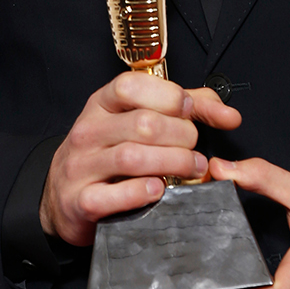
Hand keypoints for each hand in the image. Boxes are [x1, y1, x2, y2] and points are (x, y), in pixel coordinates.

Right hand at [39, 74, 240, 246]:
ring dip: (173, 163)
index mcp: (102, 104)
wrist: (62, 195)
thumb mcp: (136, 120)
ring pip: (133, 158)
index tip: (190, 111)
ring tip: (192, 169)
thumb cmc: (108, 152)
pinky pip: (114, 196)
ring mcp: (81, 166)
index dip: (170, 97)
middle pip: (142, 124)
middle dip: (181, 136)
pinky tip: (160, 191)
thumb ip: (183, 110)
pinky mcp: (81, 201)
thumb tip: (228, 114)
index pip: (133, 87)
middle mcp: (89, 131)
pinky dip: (143, 193)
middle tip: (195, 148)